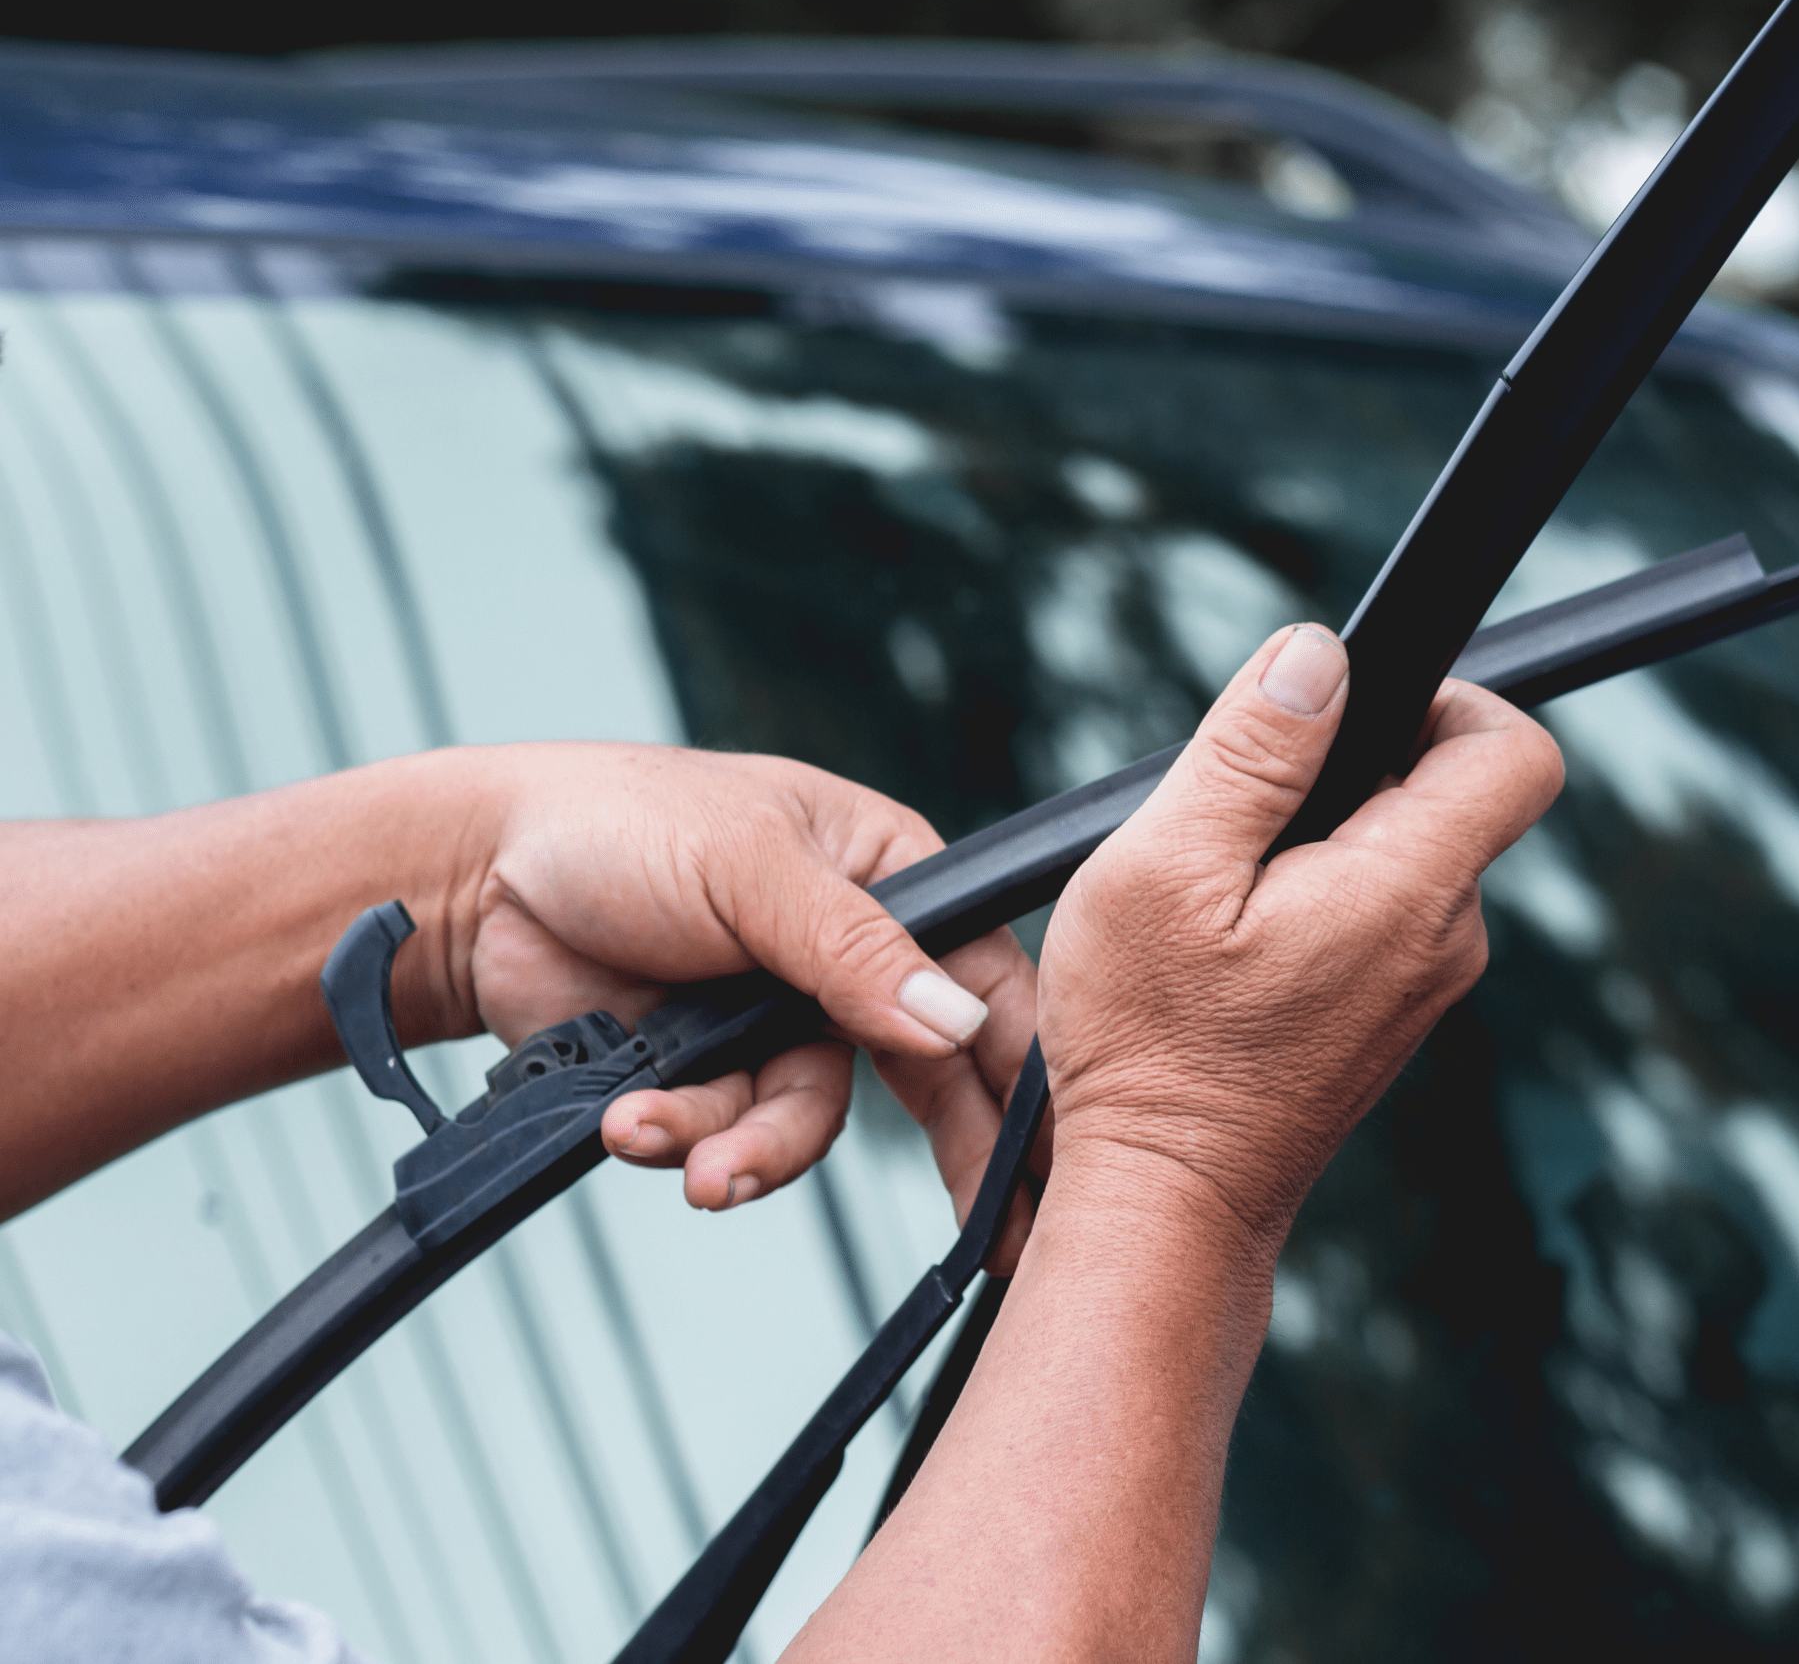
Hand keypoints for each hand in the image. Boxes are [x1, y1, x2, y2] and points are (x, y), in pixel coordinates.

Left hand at [450, 745, 1037, 1254]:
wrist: (475, 879)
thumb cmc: (622, 822)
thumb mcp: (752, 866)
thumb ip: (855, 949)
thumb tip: (951, 1025)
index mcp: (892, 880)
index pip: (983, 979)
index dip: (1022, 1066)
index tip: (1052, 1154)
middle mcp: (850, 960)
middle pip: (929, 1076)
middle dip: (951, 1159)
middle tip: (990, 1247)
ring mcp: (780, 1022)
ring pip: (809, 1121)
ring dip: (755, 1152)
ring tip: (701, 1173)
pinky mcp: (709, 1073)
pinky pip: (724, 1134)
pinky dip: (681, 1140)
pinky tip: (629, 1122)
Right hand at [1034, 625, 1564, 1254]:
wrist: (1170, 1203)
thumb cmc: (1154, 1048)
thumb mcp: (1165, 868)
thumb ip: (1250, 751)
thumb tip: (1317, 655)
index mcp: (1409, 891)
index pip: (1515, 752)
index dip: (1449, 699)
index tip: (1349, 711)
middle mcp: (1444, 940)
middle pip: (1451, 792)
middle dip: (1355, 770)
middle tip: (1243, 822)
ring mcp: (1424, 985)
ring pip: (1406, 850)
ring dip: (1326, 839)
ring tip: (1228, 898)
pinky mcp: (1390, 1014)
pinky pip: (1380, 910)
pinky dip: (1318, 897)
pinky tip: (1239, 945)